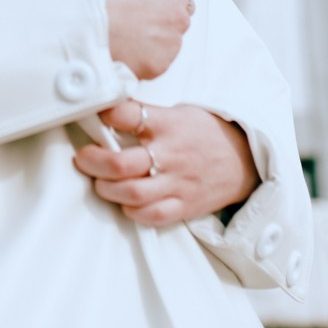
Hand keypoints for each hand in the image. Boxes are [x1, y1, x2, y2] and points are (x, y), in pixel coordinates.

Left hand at [72, 102, 260, 227]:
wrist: (244, 160)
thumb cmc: (204, 133)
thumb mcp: (178, 113)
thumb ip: (146, 115)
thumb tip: (107, 112)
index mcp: (169, 124)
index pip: (129, 114)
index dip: (105, 113)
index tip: (93, 113)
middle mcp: (171, 154)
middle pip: (122, 163)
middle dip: (93, 162)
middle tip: (83, 158)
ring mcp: (177, 183)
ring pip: (133, 194)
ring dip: (107, 190)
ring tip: (99, 182)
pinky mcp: (184, 206)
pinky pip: (152, 216)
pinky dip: (132, 211)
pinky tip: (124, 202)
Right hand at [105, 0, 193, 79]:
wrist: (88, 21)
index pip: (183, 3)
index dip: (165, 9)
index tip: (153, 13)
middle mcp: (178, 19)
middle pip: (176, 27)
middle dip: (160, 29)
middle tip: (134, 29)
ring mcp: (170, 45)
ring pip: (166, 49)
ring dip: (152, 48)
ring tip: (125, 42)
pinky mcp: (158, 66)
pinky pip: (153, 66)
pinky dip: (142, 64)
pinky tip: (124, 54)